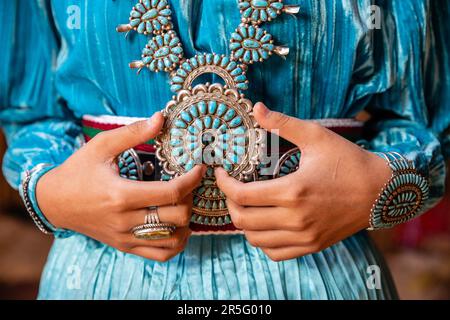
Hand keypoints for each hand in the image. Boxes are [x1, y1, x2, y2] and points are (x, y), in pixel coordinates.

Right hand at [36, 113, 205, 261]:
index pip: (172, 193)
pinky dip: (176, 243)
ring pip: (173, 239)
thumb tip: (160, 118)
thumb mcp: (101, 145)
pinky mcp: (125, 246)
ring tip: (183, 204)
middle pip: (177, 216)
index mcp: (121, 195)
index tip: (200, 169)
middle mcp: (125, 221)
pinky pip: (161, 254)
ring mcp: (126, 237)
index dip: (193, 180)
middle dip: (191, 198)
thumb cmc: (78, 171)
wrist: (54, 202)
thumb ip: (133, 132)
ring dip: (187, 222)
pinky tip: (177, 226)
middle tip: (188, 185)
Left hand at [215, 103, 391, 260]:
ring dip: (243, 222)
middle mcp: (296, 219)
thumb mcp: (316, 136)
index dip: (223, 184)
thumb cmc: (349, 161)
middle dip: (229, 202)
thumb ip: (283, 123)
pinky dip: (262, 241)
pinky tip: (264, 224)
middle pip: (243, 220)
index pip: (241, 195)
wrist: (381, 191)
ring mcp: (304, 236)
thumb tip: (256, 107)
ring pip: (256, 240)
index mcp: (293, 191)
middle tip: (231, 188)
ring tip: (245, 205)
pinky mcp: (312, 246)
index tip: (220, 173)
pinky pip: (275, 253)